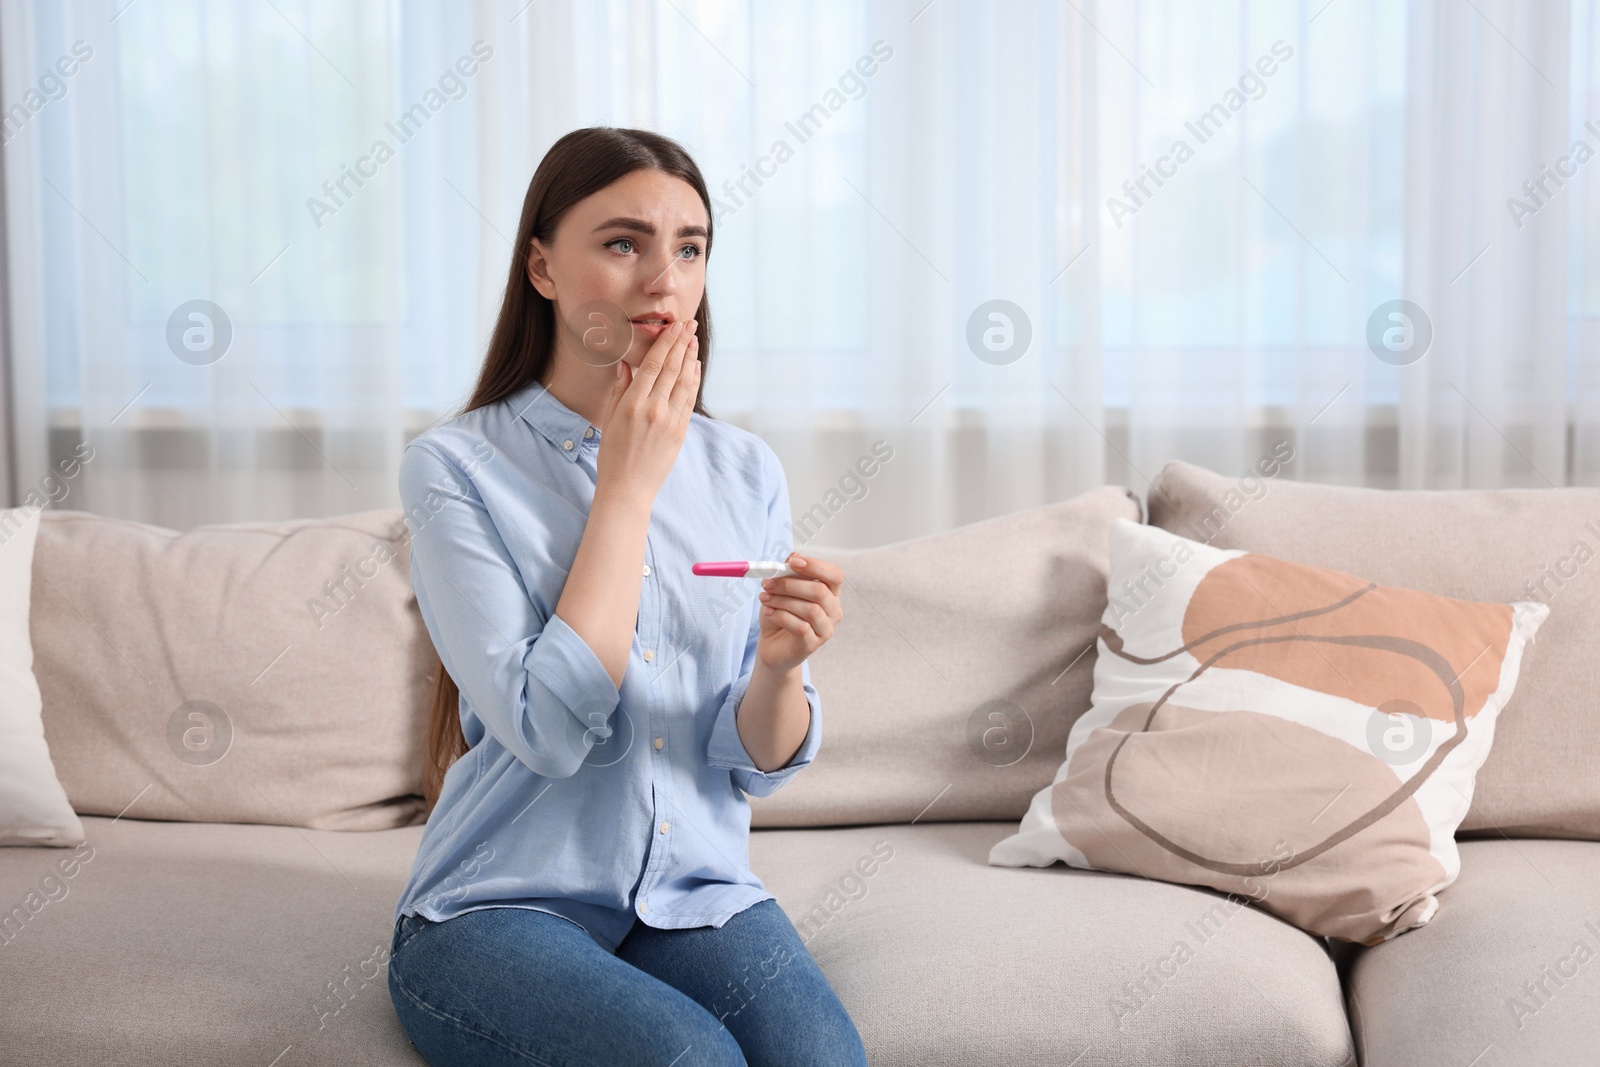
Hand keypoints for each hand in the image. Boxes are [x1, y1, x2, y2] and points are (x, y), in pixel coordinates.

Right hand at [594, 319, 700, 504]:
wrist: (628, 488)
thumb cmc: (613, 455)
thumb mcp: (610, 418)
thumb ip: (620, 389)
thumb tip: (626, 364)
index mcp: (633, 404)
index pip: (653, 364)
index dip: (666, 342)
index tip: (674, 326)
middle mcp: (654, 409)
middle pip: (672, 368)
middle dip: (681, 343)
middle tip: (689, 324)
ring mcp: (670, 421)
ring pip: (684, 381)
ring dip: (690, 358)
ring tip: (694, 340)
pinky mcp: (680, 432)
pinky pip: (689, 399)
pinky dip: (694, 380)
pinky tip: (695, 367)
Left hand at [756, 552, 843, 672]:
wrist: (772, 646)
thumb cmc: (780, 614)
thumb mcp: (781, 590)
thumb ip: (789, 572)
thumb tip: (794, 556)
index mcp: (830, 593)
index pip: (834, 575)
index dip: (816, 566)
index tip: (792, 562)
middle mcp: (833, 611)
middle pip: (820, 592)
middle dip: (790, 584)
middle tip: (768, 583)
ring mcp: (825, 630)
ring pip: (810, 610)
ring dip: (783, 601)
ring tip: (765, 598)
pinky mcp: (812, 645)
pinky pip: (801, 628)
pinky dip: (781, 616)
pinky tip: (769, 612)